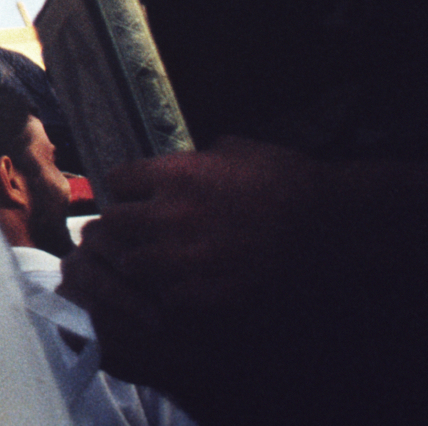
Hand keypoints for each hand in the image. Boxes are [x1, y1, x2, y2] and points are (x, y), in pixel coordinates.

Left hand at [63, 138, 333, 392]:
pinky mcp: (210, 292)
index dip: (127, 189)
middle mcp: (171, 213)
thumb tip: (183, 159)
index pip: (116, 180)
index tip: (136, 196)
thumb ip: (198, 157)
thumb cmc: (289, 179)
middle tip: (137, 233)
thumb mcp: (237, 149)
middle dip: (123, 227)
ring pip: (133, 264)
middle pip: (114, 223)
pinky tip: (186, 288)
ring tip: (158, 264)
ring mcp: (188, 256)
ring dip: (141, 263)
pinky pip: (167, 297)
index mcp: (174, 173)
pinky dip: (171, 294)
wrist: (333, 224)